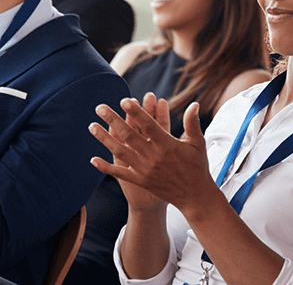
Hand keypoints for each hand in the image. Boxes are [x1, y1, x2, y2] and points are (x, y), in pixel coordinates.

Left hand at [89, 94, 215, 216]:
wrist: (194, 196)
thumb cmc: (197, 166)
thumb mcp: (198, 143)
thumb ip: (192, 123)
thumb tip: (194, 104)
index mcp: (167, 145)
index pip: (148, 125)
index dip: (136, 112)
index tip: (124, 100)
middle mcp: (153, 156)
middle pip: (129, 135)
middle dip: (113, 120)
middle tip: (100, 108)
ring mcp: (145, 169)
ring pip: (120, 151)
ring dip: (104, 139)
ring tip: (92, 126)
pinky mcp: (141, 180)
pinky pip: (120, 173)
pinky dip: (106, 167)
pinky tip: (93, 160)